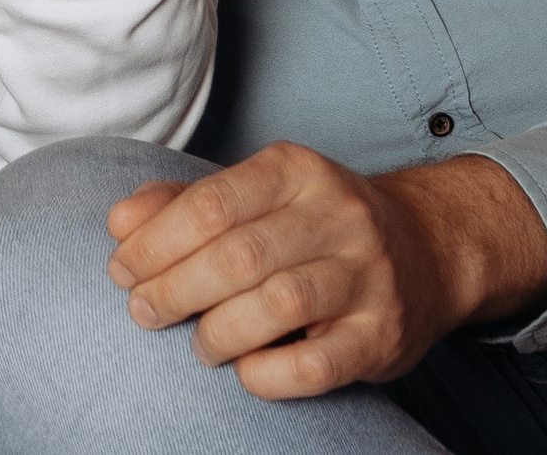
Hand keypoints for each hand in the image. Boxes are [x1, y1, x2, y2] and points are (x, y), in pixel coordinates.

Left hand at [105, 146, 546, 398]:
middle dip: (174, 289)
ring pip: (277, 305)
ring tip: (199, 344)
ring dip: (219, 332)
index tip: (121, 269)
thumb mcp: (256, 195)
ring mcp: (368, 276)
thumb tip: (119, 222)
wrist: (426, 251)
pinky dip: (268, 374)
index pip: (210, 204)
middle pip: (237, 255)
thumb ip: (183, 203)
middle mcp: (338, 216)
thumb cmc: (313, 225)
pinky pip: (316, 364)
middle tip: (143, 311)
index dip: (154, 241)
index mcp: (296, 170)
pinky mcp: (383, 335)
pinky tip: (245, 370)